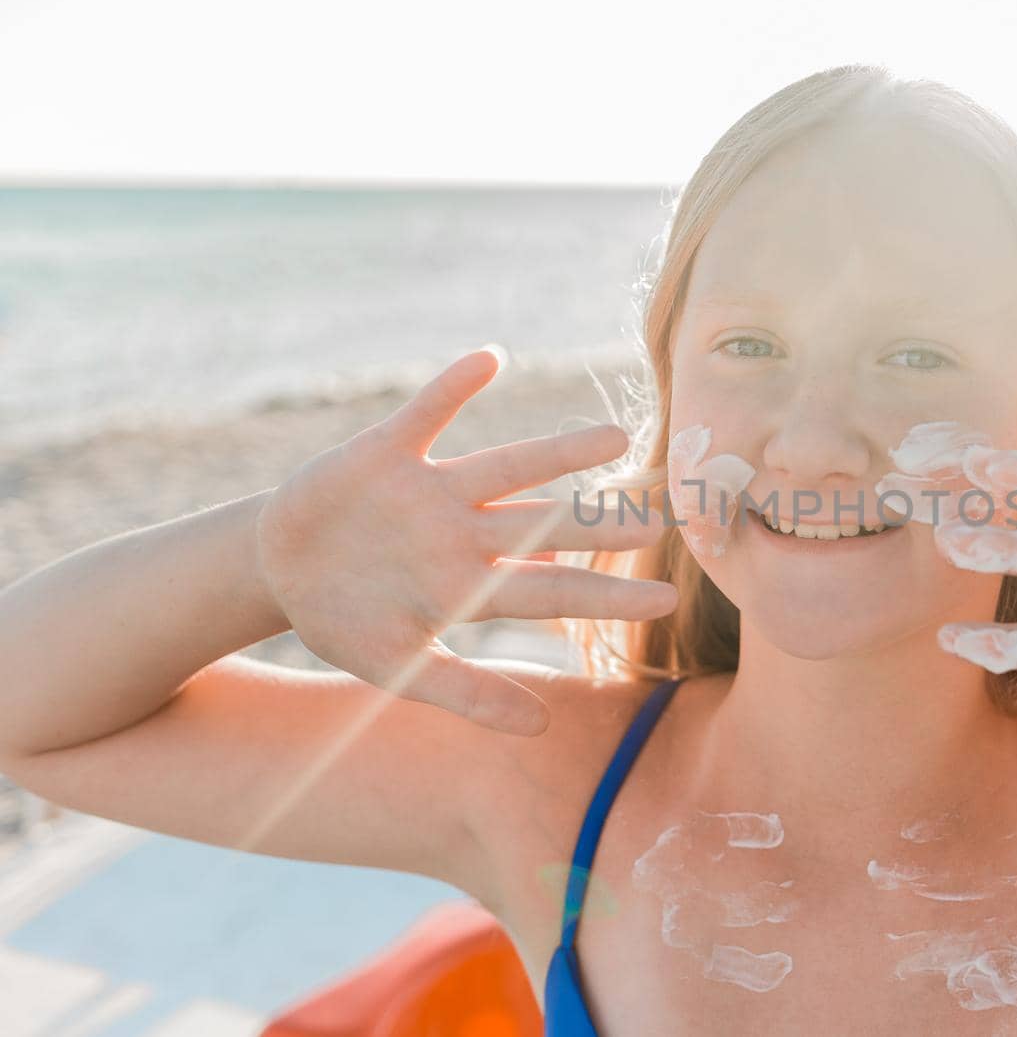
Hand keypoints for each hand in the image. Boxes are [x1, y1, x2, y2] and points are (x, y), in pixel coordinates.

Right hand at [254, 346, 677, 735]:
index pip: (553, 591)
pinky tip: (491, 360)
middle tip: (662, 515)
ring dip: (556, 452)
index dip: (606, 594)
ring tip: (613, 436)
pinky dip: (452, 387)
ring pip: (505, 466)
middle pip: (544, 524)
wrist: (278, 570)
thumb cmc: (349, 622)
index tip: (666, 598)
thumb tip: (540, 727)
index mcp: (472, 584)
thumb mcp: (400, 669)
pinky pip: (424, 414)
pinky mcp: (385, 451)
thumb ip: (467, 693)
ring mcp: (431, 490)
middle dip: (599, 520)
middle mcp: (466, 531)